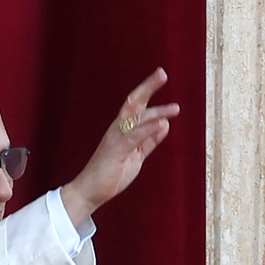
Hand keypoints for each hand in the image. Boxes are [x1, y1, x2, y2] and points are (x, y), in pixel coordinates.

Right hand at [60, 68, 179, 226]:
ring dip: (156, 112)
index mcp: (122, 129)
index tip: (161, 76)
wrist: (90, 191)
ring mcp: (116, 139)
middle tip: (162, 73)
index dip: (148, 90)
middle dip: (148, 87)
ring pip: (136, 119)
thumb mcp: (135, 156)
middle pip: (133, 103)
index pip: (137, 105)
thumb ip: (148, 141)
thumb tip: (164, 125)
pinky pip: (134, 137)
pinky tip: (162, 124)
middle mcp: (118, 129)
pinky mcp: (116, 150)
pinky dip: (149, 129)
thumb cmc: (110, 174)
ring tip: (174, 108)